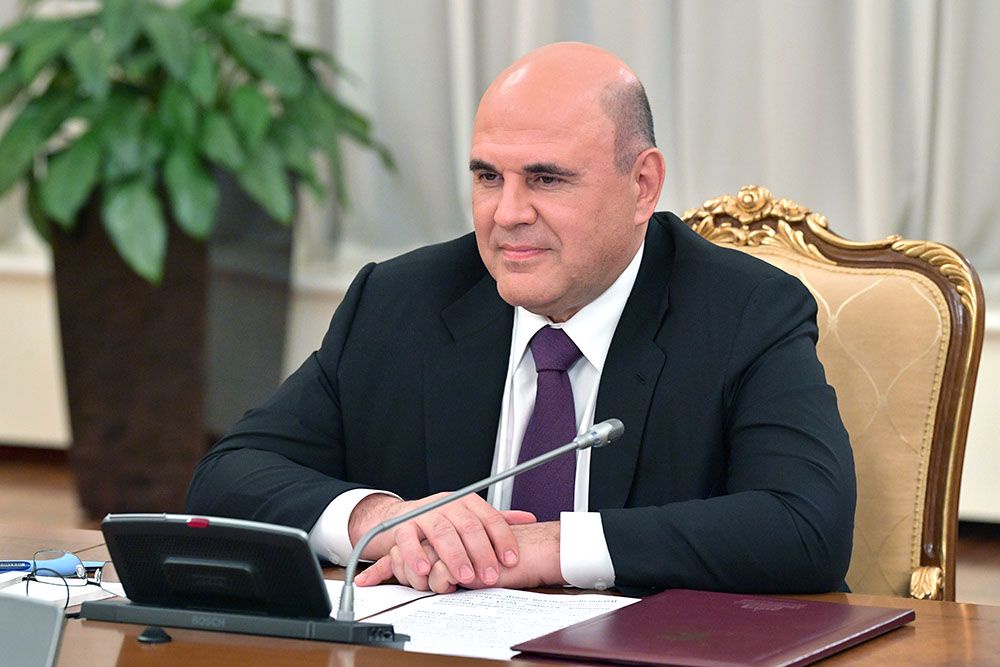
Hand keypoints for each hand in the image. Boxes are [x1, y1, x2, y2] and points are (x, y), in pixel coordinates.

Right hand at [357, 522, 563, 592]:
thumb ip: (497, 520)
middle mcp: (447, 504)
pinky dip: (416, 554)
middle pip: (468, 526)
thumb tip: (529, 518)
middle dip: (481, 553)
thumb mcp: (470, 518)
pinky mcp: (402, 526)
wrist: (400, 517)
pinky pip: (409, 539)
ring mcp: (424, 514)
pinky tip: (426, 569)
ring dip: (454, 556)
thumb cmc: (441, 522)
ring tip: (464, 576)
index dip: (502, 539)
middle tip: (489, 576)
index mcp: (467, 502)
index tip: (511, 560)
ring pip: (442, 533)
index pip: (490, 518)